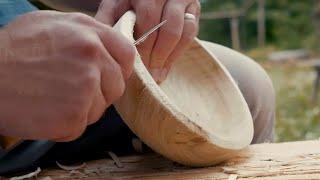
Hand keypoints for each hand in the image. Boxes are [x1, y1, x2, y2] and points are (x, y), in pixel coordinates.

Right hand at [0, 11, 134, 140]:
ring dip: (82, 109)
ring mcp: (85, 89)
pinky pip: (81, 125)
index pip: (127, 55)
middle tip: (72, 89)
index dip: (119, 68)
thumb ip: (88, 34)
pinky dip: (66, 124)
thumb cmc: (14, 50)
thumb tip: (107, 47)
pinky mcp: (73, 117)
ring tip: (53, 98)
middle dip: (100, 91)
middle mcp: (93, 59)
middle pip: (117, 85)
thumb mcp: (53, 24)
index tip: (108, 75)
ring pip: (100, 108)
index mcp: (90, 35)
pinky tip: (46, 111)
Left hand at [96, 0, 199, 82]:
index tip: (135, 64)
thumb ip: (107, 22)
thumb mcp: (114, 10)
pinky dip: (177, 53)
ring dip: (166, 57)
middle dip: (155, 55)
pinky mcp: (194, 9)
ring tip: (156, 75)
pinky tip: (165, 67)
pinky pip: (190, 33)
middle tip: (147, 75)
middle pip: (165, 27)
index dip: (143, 44)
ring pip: (179, 32)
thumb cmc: (127, 7)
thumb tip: (102, 45)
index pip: (148, 17)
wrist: (155, 0)